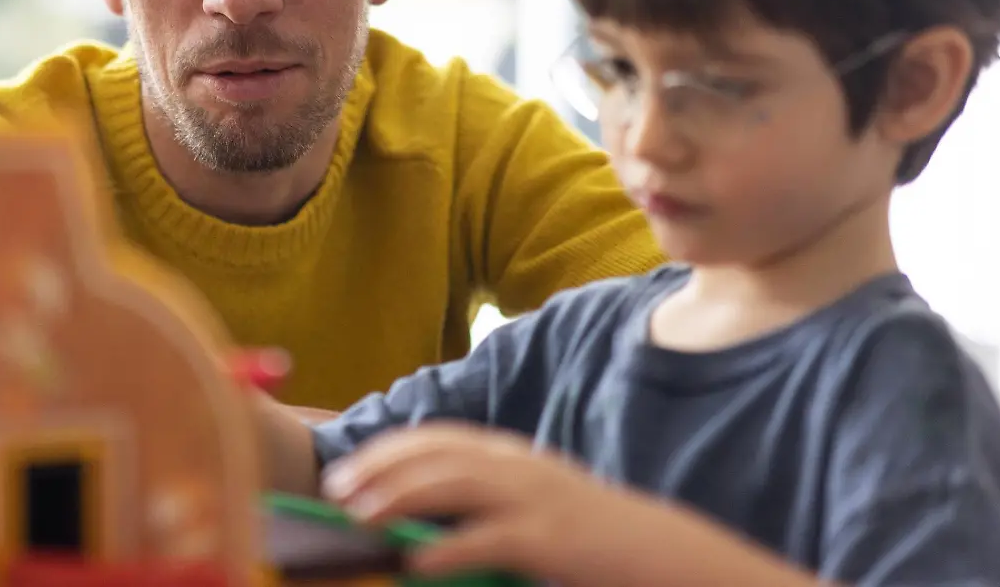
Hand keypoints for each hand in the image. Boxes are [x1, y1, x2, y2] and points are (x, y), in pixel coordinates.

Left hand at [320, 423, 648, 586]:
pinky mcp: (550, 538)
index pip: (440, 438)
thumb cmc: (592, 540)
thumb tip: (418, 524)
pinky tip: (414, 560)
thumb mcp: (535, 507)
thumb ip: (486, 505)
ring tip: (359, 517)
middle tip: (337, 491)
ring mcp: (535, 499)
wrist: (662, 554)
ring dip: (399, 497)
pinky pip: (488, 539)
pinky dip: (447, 548)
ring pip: (453, 485)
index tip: (348, 468)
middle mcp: (520, 467)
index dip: (389, 449)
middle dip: (380, 468)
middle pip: (437, 454)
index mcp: (514, 457)